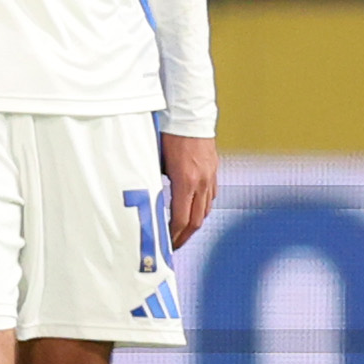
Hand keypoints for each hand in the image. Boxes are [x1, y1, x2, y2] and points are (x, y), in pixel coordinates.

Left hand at [160, 131, 219, 249]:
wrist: (189, 117)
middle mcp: (201, 183)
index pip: (182, 219)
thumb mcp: (156, 162)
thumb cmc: (168, 136)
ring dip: (194, 224)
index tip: (167, 244)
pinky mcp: (213, 171)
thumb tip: (149, 201)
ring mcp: (210, 178)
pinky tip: (194, 211)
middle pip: (197, 220)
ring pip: (206, 210)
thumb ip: (156, 183)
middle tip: (174, 246)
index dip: (174, 235)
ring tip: (182, 232)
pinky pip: (211, 197)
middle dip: (185, 236)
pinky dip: (202, 208)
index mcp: (185, 182)